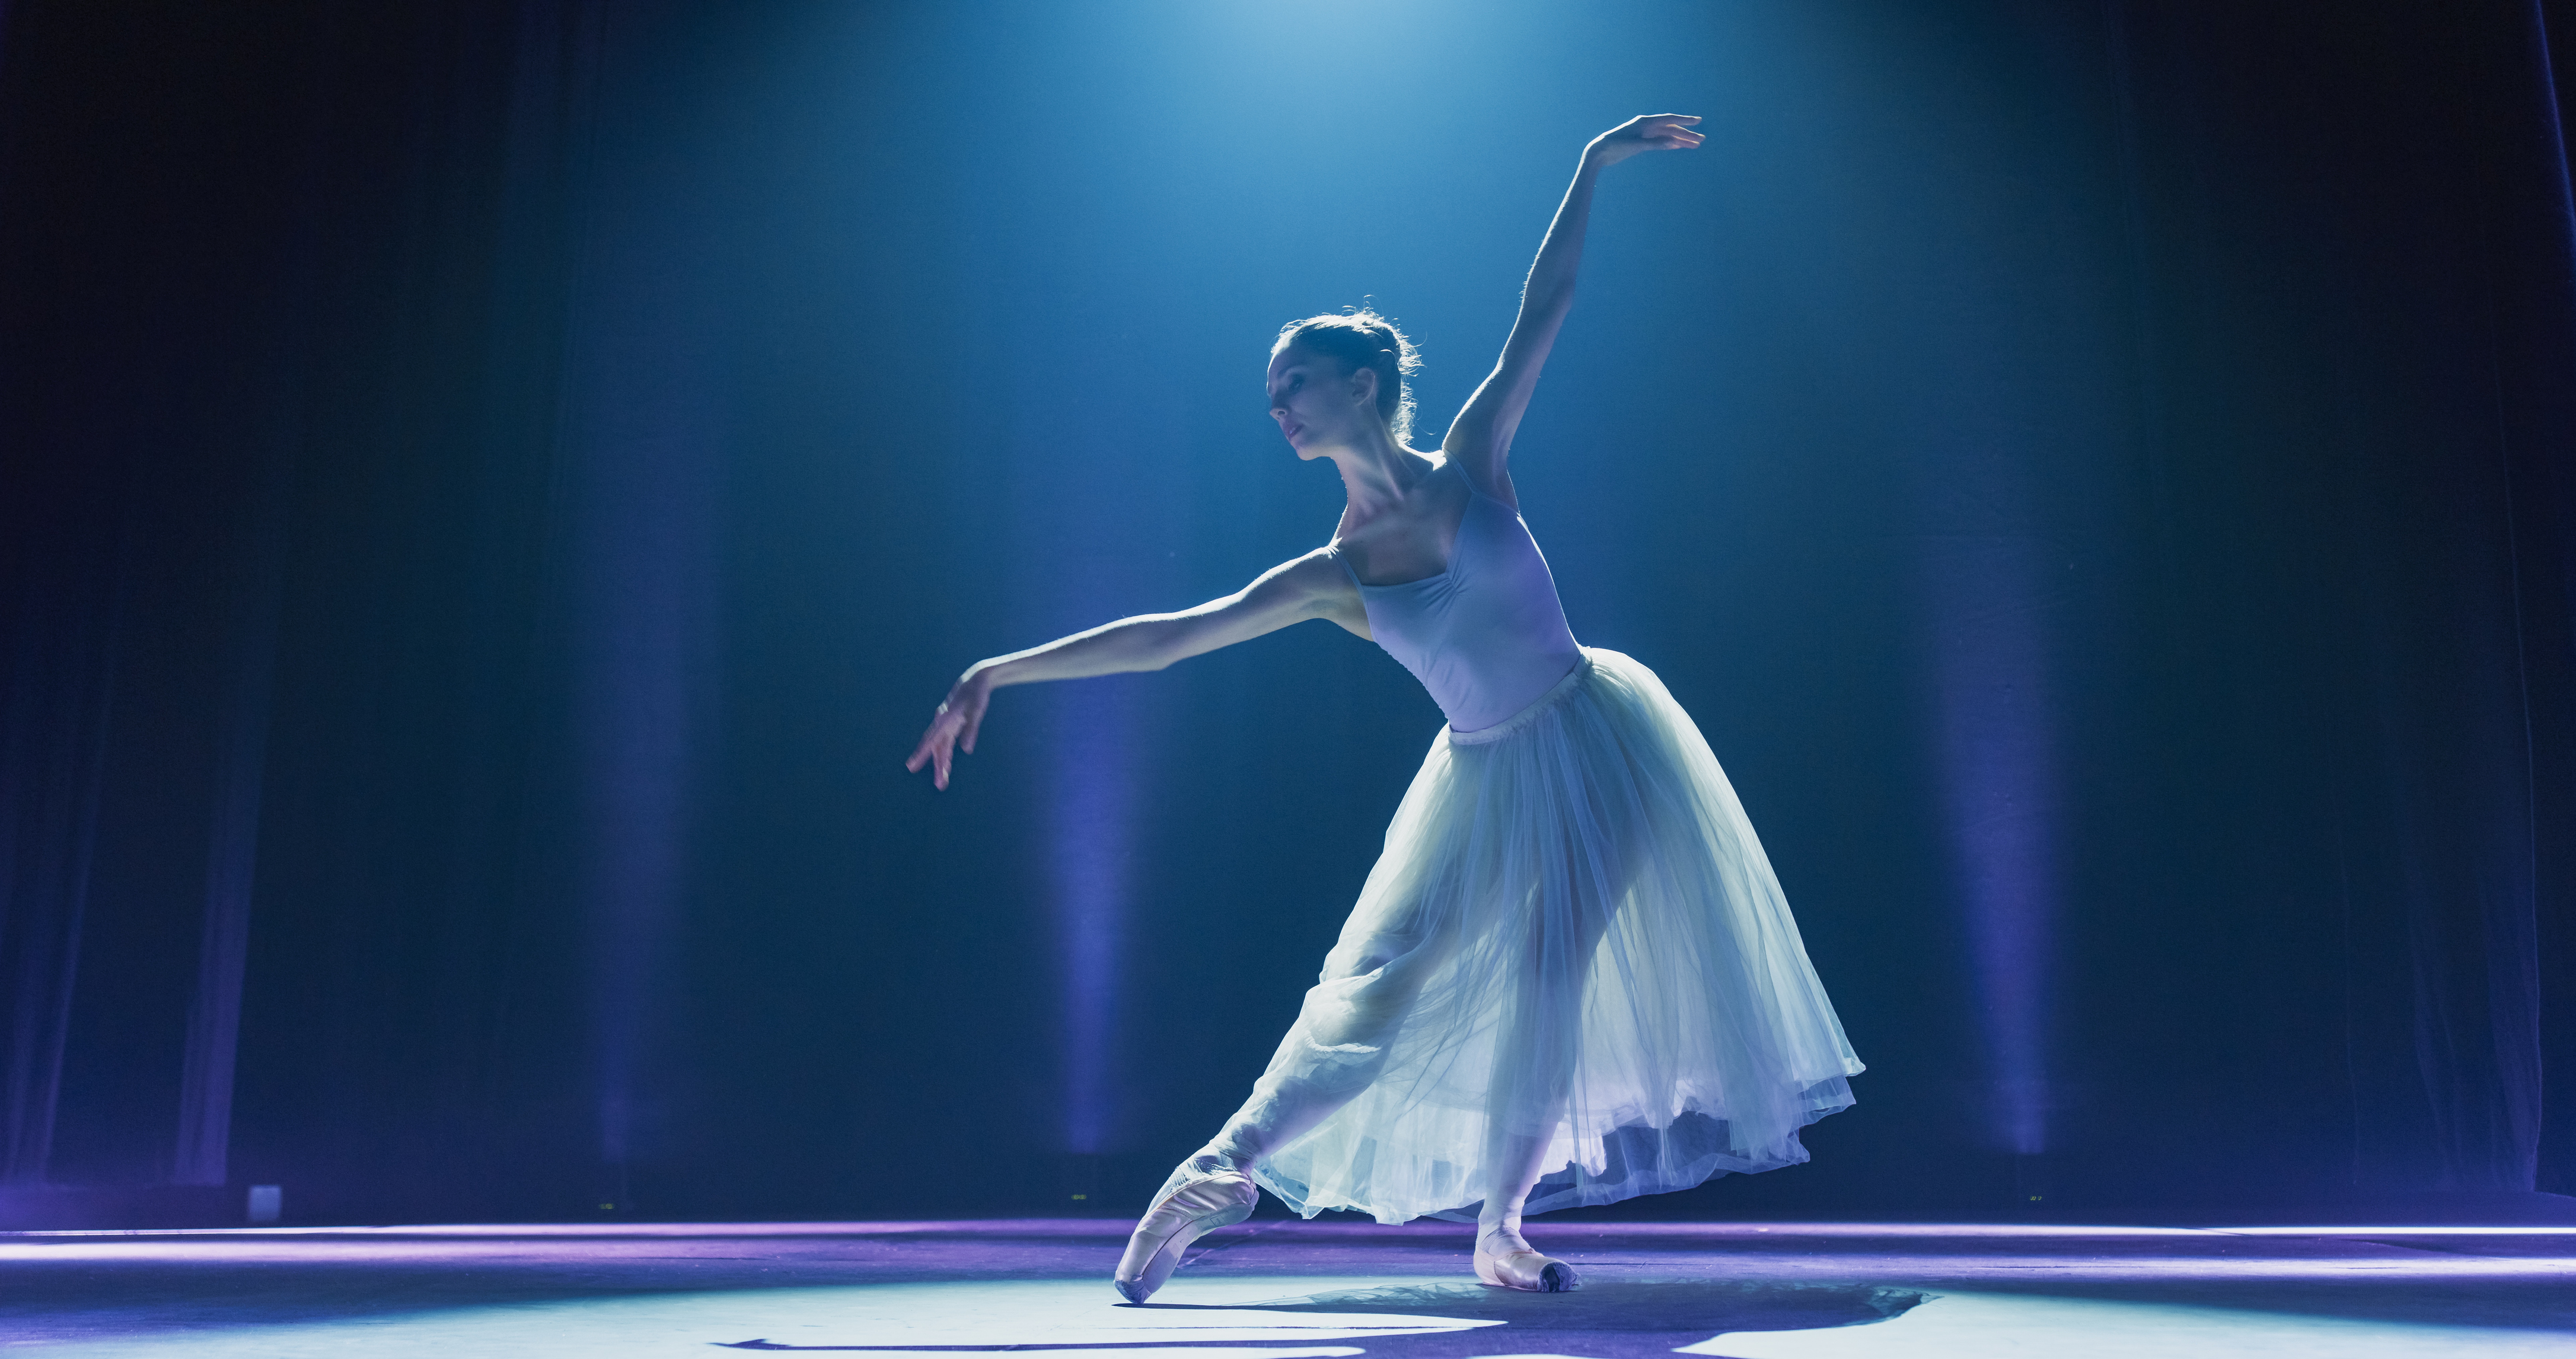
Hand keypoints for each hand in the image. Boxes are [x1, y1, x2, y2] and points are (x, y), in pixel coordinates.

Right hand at [905, 667, 992, 790]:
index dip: (921, 754)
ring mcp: (946, 725)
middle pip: (937, 748)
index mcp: (946, 719)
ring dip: (941, 764)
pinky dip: (946, 755)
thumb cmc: (976, 695)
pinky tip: (946, 768)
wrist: (974, 682)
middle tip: (940, 785)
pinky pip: (946, 744)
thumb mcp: (977, 711)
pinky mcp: (951, 727)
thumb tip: (966, 750)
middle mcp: (942, 723)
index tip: (911, 766)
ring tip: (942, 783)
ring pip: (941, 748)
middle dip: (938, 767)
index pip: (932, 740)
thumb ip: (971, 730)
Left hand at [1584, 114, 1702, 168]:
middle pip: (1671, 129)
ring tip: (1695, 145)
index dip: (1685, 120)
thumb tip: (1674, 142)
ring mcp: (1645, 134)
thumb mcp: (1636, 146)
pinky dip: (1670, 143)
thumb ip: (1655, 143)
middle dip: (1686, 134)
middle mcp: (1646, 126)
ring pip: (1667, 135)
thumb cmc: (1615, 146)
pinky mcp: (1641, 142)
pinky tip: (1679, 146)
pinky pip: (1660, 141)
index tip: (1698, 121)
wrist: (1599, 152)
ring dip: (1680, 140)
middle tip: (1701, 140)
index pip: (1669, 120)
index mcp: (1645, 122)